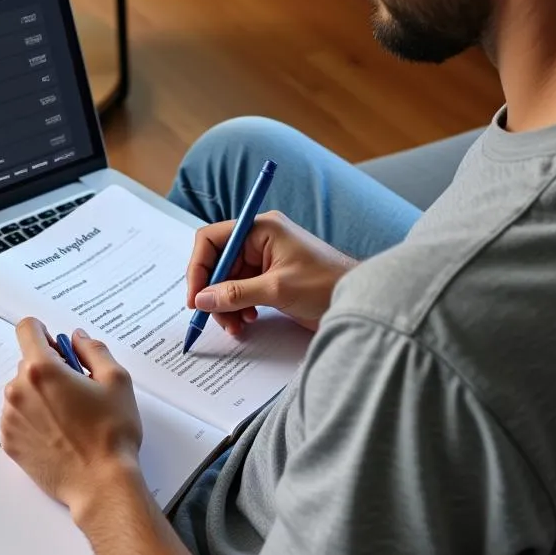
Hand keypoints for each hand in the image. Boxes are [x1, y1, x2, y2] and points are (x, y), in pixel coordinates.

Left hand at [1, 320, 142, 518]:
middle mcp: (18, 390)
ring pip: (22, 391)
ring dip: (40, 396)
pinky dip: (34, 419)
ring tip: (69, 418)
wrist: (100, 484)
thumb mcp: (116, 381)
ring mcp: (10, 418)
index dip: (43, 332)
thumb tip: (77, 338)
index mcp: (42, 369)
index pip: (26, 329)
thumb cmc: (111, 434)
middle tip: (77, 391)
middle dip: (50, 370)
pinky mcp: (9, 442)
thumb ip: (94, 350)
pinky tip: (58, 434)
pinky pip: (17, 417)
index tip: (57, 347)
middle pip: (27, 363)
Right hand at [187, 211, 355, 333]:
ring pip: (226, 281)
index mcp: (261, 229)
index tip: (196, 296)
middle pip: (217, 263)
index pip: (212, 239)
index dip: (199, 267)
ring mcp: (264, 260)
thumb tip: (202, 299)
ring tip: (235, 325)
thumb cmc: (328, 284)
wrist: (359, 301)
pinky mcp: (268, 279)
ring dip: (224, 304)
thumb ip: (237, 293)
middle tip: (214, 317)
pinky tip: (247, 321)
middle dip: (213, 292)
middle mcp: (259, 240)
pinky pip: (240, 291)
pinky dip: (237, 308)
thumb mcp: (278, 289)